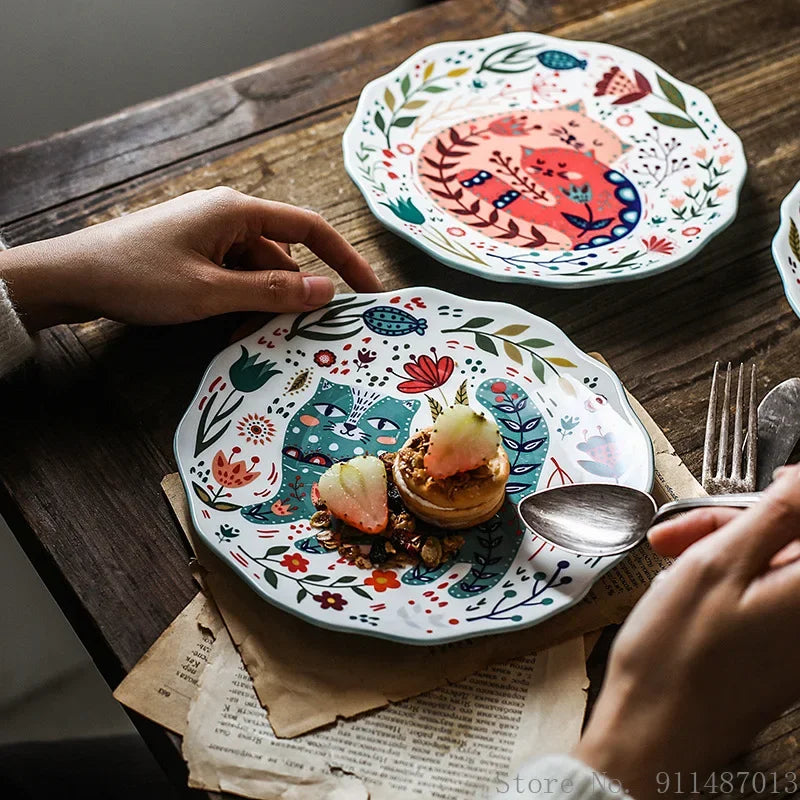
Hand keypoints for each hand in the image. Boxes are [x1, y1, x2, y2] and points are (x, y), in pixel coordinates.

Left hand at [0, 187, 381, 331]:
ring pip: (259, 272)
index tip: (369, 290)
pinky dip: (241, 300)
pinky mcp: (196, 252)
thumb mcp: (211, 291)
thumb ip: (272, 292)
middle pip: (284, 256)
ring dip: (265, 303)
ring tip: (260, 337)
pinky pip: (235, 276)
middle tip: (309, 334)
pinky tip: (233, 327)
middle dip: (295, 294)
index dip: (345, 259)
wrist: (72, 276)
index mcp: (237, 212)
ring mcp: (211, 235)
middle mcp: (228, 216)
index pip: (310, 229)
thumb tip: (327, 292)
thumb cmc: (138, 277)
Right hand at [573, 465, 799, 799]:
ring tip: (669, 554)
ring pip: (771, 565)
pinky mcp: (780, 650)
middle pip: (792, 542)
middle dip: (739, 524)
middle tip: (682, 530)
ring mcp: (798, 636)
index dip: (790, 494)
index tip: (761, 488)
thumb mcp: (715, 566)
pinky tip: (685, 580)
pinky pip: (762, 594)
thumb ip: (773, 515)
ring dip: (723, 549)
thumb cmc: (677, 656)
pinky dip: (726, 578)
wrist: (657, 733)